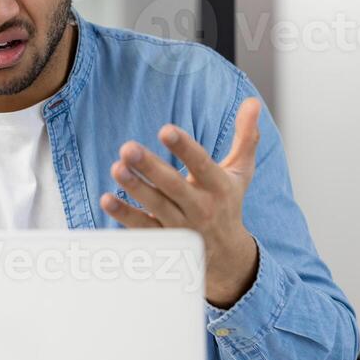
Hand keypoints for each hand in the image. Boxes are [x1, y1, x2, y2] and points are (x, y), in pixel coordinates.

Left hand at [99, 98, 262, 308]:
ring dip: (135, 188)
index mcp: (219, 187)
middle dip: (150, 167)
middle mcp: (201, 208)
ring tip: (117, 168)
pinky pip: (143, 229)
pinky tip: (107, 199)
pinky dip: (124, 216)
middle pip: (173, 186)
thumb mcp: (240, 173)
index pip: (201, 165)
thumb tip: (252, 101)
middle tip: (128, 148)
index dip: (184, 148)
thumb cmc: (228, 203)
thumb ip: (246, 137)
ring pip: (156, 207)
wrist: (228, 258)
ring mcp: (182, 227)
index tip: (165, 130)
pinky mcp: (165, 243)